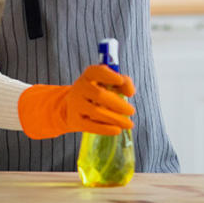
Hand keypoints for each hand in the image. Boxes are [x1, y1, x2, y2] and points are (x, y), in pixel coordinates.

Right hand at [17, 64, 136, 138]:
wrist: (71, 107)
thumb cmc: (96, 91)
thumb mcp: (107, 82)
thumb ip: (123, 82)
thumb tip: (130, 93)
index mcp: (89, 75)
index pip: (97, 72)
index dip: (109, 76)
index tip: (120, 80)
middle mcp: (80, 88)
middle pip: (99, 95)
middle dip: (118, 104)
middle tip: (132, 111)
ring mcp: (76, 104)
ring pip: (97, 112)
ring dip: (115, 119)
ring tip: (129, 124)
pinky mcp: (76, 120)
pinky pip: (91, 126)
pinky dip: (105, 129)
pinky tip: (117, 130)